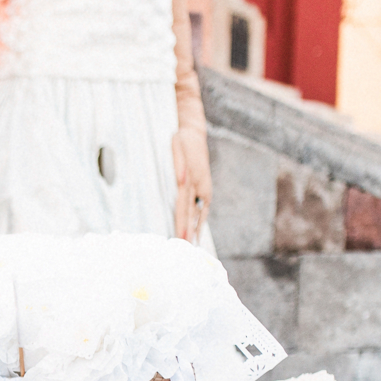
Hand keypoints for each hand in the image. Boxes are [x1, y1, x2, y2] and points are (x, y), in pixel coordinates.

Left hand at [170, 127, 211, 242]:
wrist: (194, 133)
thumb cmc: (182, 140)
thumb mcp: (177, 147)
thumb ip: (179, 164)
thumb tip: (181, 181)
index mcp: (190, 179)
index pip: (184, 206)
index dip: (183, 223)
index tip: (181, 236)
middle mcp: (198, 185)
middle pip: (191, 213)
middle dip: (188, 231)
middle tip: (186, 247)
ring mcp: (202, 185)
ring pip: (199, 211)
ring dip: (195, 227)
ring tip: (194, 244)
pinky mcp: (203, 184)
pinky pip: (202, 205)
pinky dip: (200, 217)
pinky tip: (198, 227)